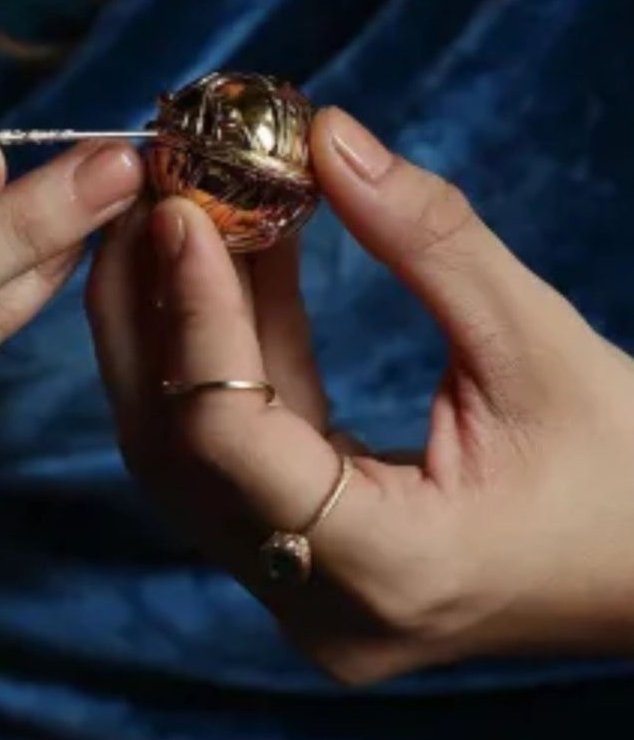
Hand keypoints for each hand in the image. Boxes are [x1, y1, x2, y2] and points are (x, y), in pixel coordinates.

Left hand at [87, 106, 633, 683]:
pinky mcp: (295, 559)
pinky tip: (230, 267)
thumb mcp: (537, 346)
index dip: (194, 314)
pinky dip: (225, 354)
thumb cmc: (626, 475)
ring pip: (185, 449)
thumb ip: (427, 239)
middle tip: (153, 198)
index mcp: (384, 568)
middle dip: (154, 310)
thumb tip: (327, 137)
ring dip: (178, 326)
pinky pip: (228, 447)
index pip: (229, 436)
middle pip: (176, 447)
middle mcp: (313, 602)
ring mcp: (295, 592)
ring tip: (180, 217)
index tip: (178, 210)